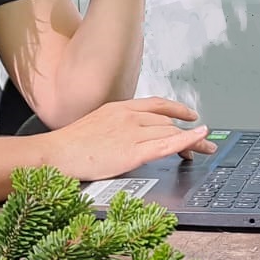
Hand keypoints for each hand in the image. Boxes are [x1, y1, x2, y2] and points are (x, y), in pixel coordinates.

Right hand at [42, 97, 214, 179]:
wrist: (55, 154)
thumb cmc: (69, 146)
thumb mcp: (95, 126)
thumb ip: (115, 127)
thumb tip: (126, 137)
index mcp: (118, 109)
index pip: (156, 105)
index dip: (176, 109)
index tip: (189, 114)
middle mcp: (128, 116)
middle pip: (167, 121)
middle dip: (187, 133)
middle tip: (201, 144)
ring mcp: (132, 132)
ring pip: (170, 132)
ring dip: (192, 141)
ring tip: (204, 150)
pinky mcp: (133, 151)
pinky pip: (167, 144)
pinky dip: (188, 140)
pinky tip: (200, 138)